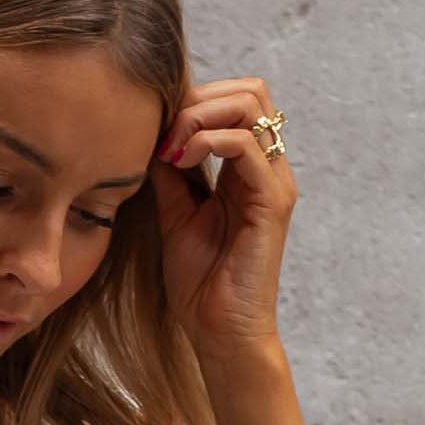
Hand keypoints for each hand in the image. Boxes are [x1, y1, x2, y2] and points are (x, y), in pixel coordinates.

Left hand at [151, 73, 294, 378]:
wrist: (219, 334)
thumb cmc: (200, 283)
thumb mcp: (175, 213)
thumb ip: (171, 173)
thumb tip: (150, 134)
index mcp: (248, 168)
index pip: (235, 99)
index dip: (193, 99)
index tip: (155, 129)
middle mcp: (268, 168)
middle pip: (250, 90)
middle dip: (199, 97)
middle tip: (163, 133)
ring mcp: (274, 182)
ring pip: (250, 105)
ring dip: (200, 115)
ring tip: (171, 148)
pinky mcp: (272, 203)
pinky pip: (247, 146)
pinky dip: (209, 141)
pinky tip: (181, 162)